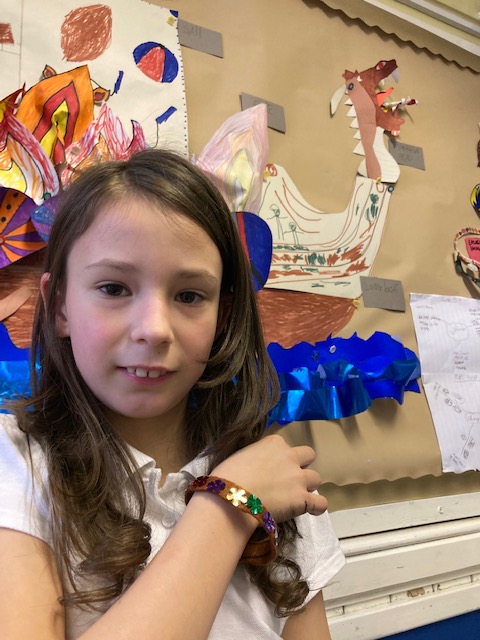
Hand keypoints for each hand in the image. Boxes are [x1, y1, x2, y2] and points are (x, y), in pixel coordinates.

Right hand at [212, 435, 327, 522]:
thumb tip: (256, 466)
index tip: (271, 469)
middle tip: (288, 479)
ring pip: (316, 478)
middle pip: (308, 456)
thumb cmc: (227, 475)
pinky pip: (321, 503)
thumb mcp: (241, 455)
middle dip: (301, 466)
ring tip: (296, 496)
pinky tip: (310, 510)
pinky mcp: (302, 500)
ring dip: (307, 486)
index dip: (280, 458)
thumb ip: (256, 456)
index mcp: (274, 443)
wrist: (231, 498)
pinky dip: (317, 507)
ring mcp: (298, 478)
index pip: (285, 446)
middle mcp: (290, 456)